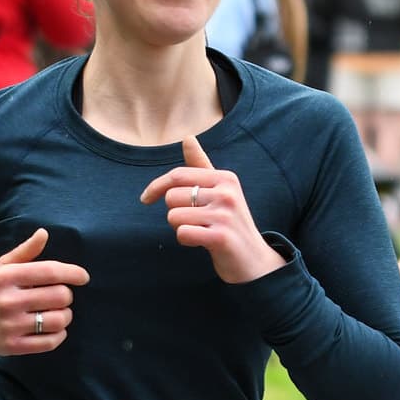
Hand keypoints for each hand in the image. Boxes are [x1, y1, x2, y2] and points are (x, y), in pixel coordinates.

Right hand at [0, 228, 89, 356]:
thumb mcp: (2, 268)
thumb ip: (25, 251)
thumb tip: (44, 233)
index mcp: (6, 277)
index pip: (50, 271)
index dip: (73, 273)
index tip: (83, 277)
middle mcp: (8, 301)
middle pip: (60, 296)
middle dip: (66, 295)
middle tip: (60, 296)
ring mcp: (11, 325)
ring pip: (59, 320)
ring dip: (65, 316)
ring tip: (57, 312)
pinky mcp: (15, 346)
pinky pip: (51, 341)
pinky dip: (60, 334)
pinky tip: (54, 329)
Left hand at [139, 136, 285, 283]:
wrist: (255, 261)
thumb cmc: (230, 224)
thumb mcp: (220, 191)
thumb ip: (202, 166)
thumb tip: (188, 138)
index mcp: (225, 178)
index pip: (178, 175)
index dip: (155, 187)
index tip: (145, 198)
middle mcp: (227, 193)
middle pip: (172, 197)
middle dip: (175, 212)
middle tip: (194, 222)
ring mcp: (225, 215)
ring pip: (174, 216)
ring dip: (180, 228)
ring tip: (200, 232)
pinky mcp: (221, 238)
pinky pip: (183, 233)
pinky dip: (186, 240)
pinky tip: (202, 243)